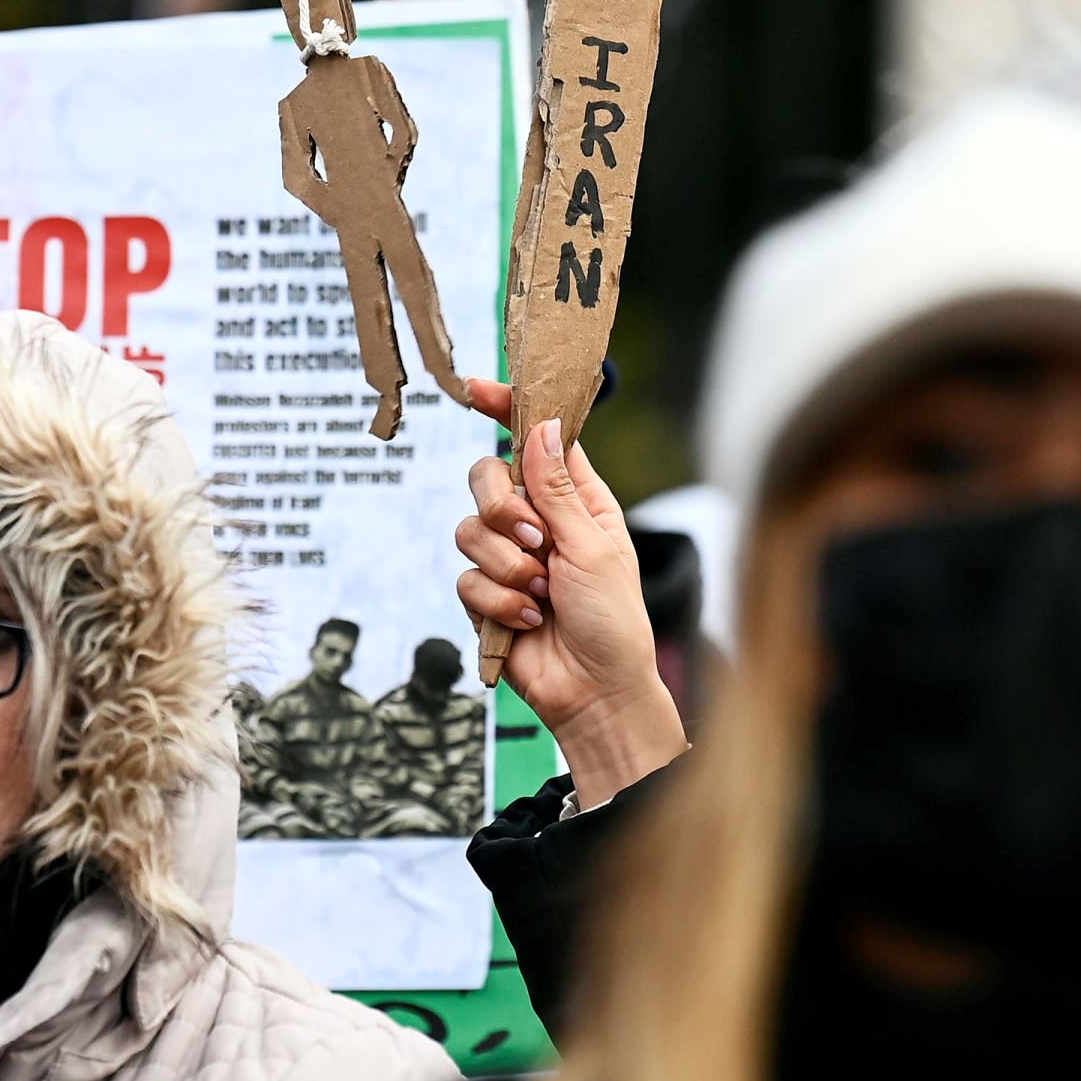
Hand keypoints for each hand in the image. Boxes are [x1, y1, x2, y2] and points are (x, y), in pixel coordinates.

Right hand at [451, 376, 684, 805]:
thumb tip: (540, 427)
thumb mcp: (593, 546)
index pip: (537, 439)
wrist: (596, 692)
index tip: (476, 388)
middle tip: (535, 541)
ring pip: (469, 531)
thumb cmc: (614, 620)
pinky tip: (530, 621)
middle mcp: (539, 522)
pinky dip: (499, 603)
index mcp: (577, 500)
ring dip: (507, 567)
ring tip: (542, 594)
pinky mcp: (487, 598)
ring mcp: (509, 559)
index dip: (508, 409)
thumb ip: (556, 489)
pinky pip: (466, 579)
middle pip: (487, 478)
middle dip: (502, 508)